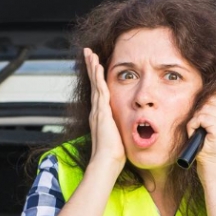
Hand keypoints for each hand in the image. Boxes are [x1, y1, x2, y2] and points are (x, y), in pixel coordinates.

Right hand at [83, 47, 125, 176]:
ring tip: (90, 54)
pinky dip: (98, 77)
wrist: (106, 161)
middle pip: (93, 83)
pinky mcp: (102, 112)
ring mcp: (98, 110)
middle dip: (91, 67)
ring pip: (95, 83)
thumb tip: (127, 129)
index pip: (98, 92)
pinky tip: (97, 66)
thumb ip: (119, 129)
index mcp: (100, 116)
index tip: (95, 66)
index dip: (96, 78)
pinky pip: (100, 90)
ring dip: (93, 67)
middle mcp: (96, 111)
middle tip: (88, 53)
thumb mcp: (117, 137)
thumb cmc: (113, 154)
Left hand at [186, 85, 215, 174]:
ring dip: (196, 120)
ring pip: (205, 108)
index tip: (207, 110)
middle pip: (211, 99)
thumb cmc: (210, 144)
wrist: (212, 164)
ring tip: (200, 131)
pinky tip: (197, 134)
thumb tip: (208, 91)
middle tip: (202, 126)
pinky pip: (201, 118)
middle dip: (201, 112)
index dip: (213, 97)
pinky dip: (193, 126)